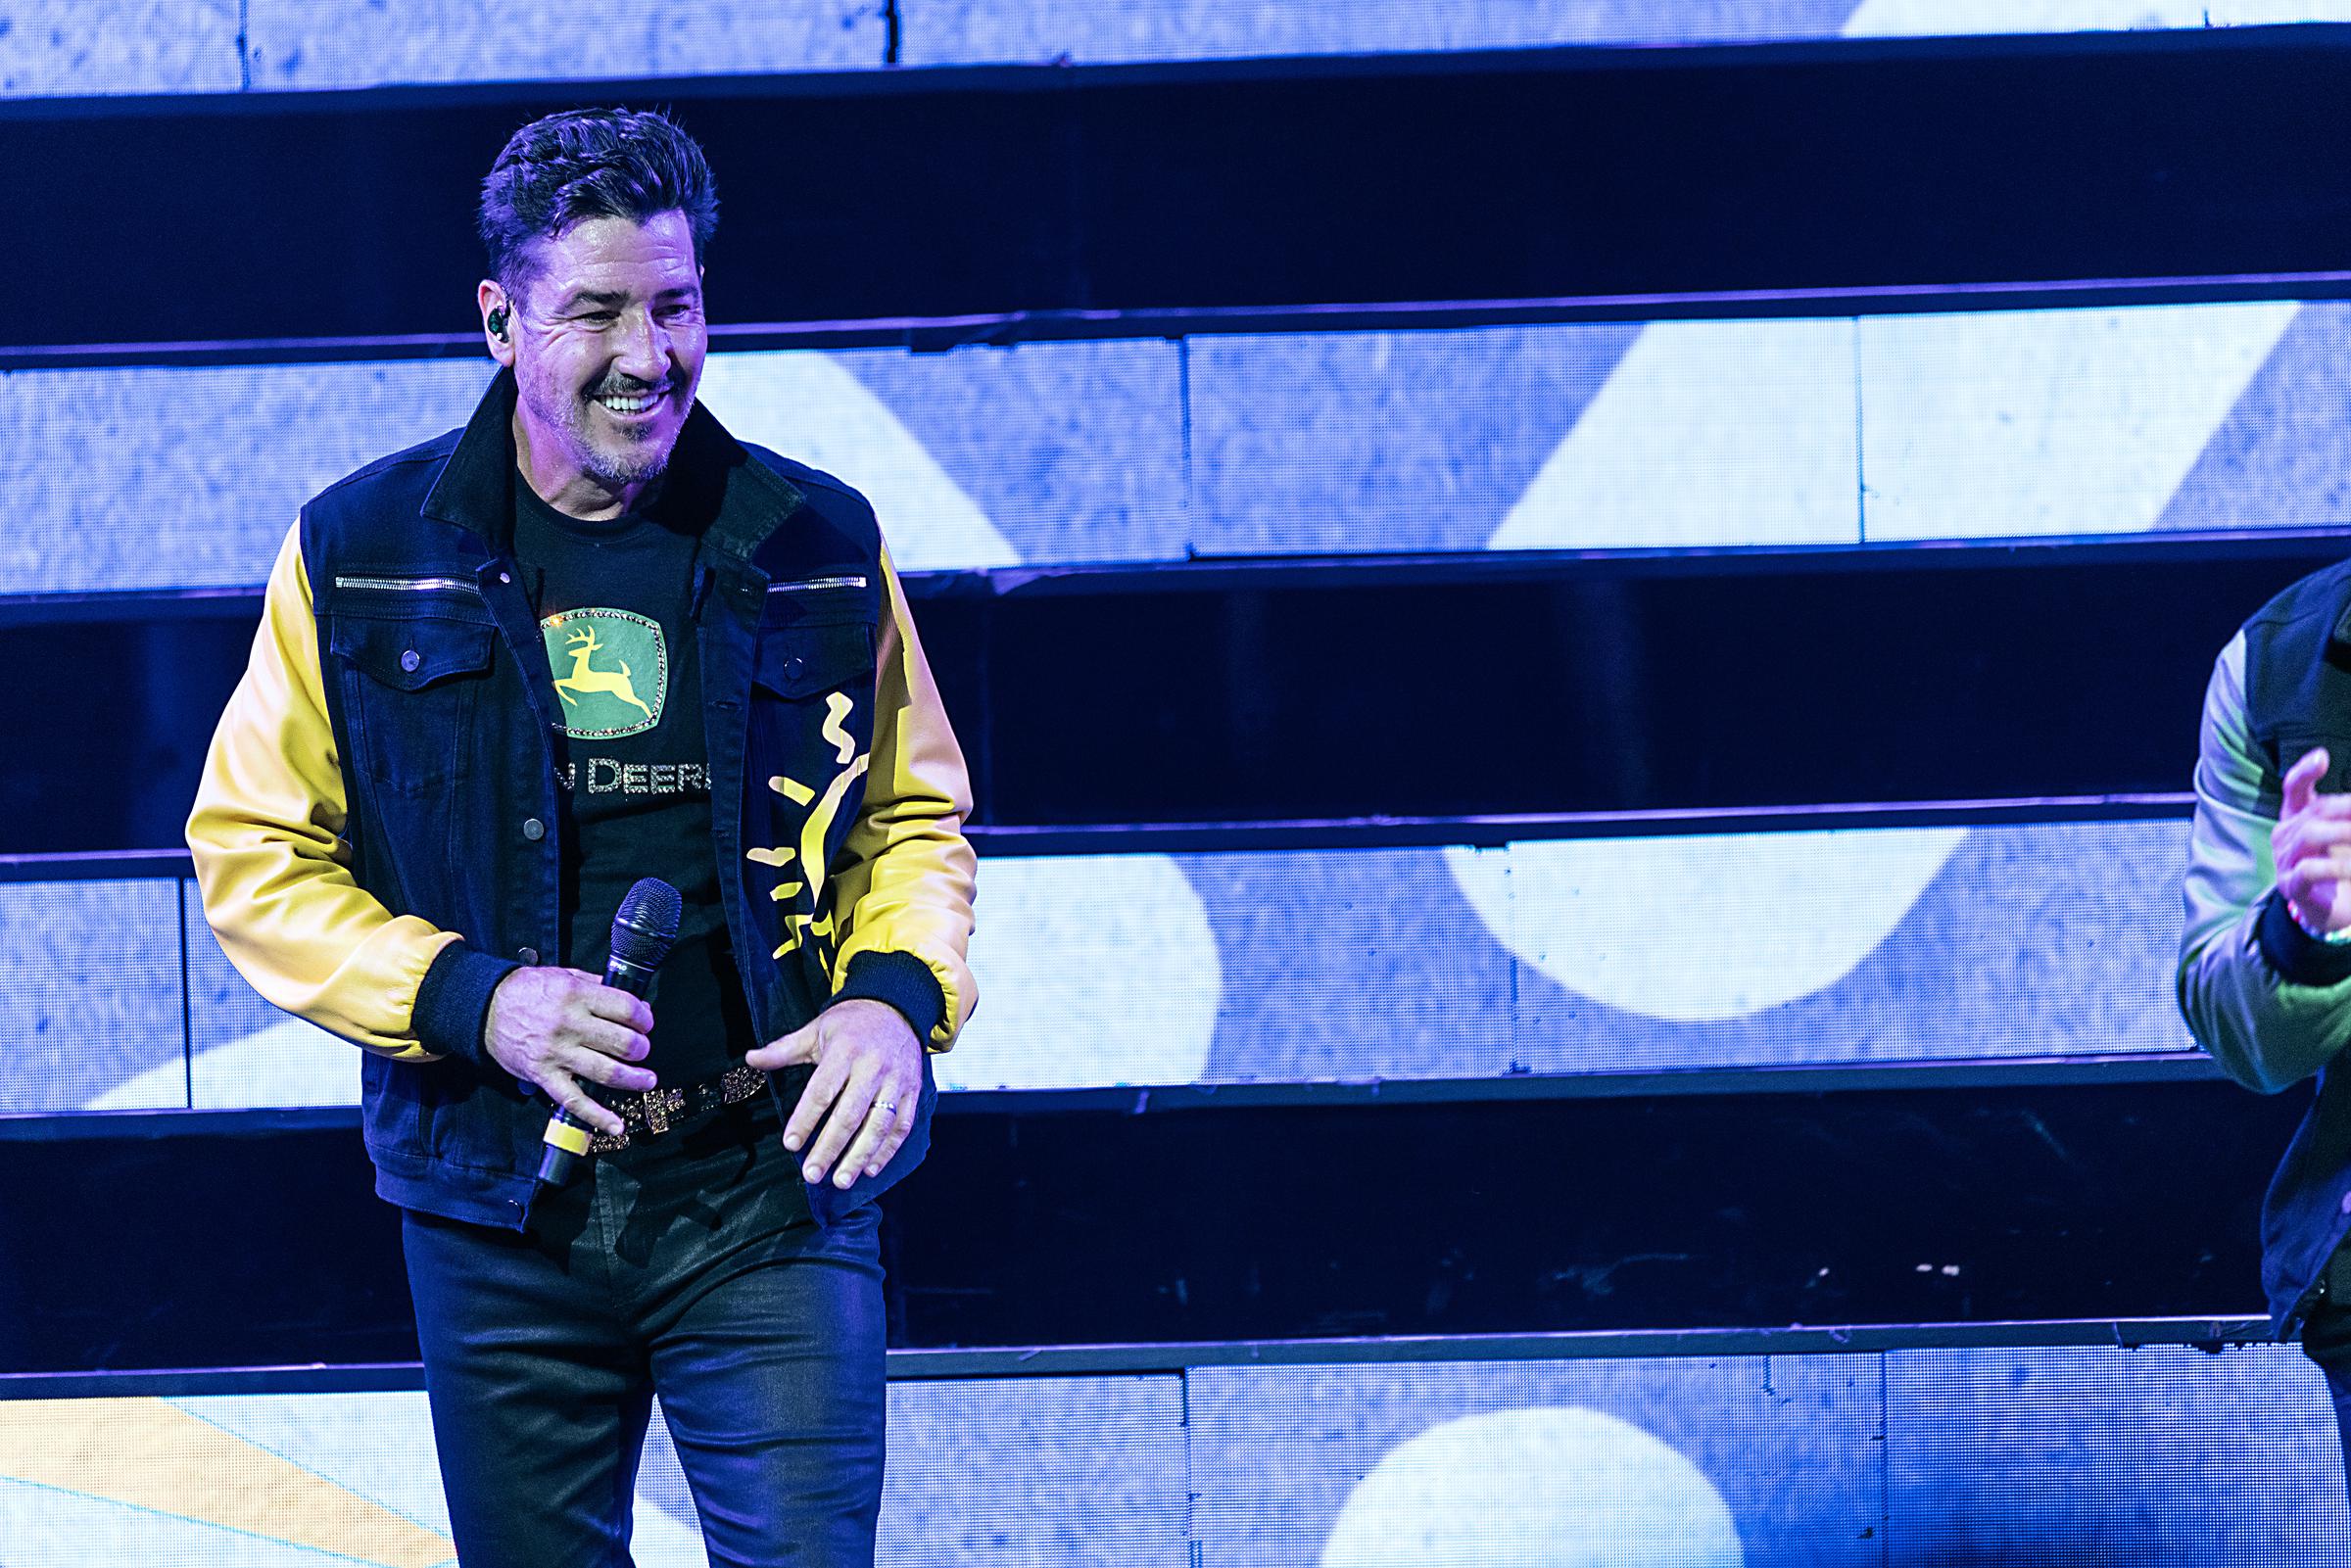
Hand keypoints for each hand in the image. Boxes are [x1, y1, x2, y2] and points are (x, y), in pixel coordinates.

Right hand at [483, 967, 655, 1136]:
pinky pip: (575, 1101)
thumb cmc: (527, 991)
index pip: (626, 1009)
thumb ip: (598, 987)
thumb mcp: (564, 976)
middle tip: (642, 1050)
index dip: (644, 1018)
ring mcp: (557, 1053)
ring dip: (634, 1080)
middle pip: (623, 1042)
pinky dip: (598, 1117)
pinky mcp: (544, 1076)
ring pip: (607, 1072)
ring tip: (646, 1081)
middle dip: (641, 1049)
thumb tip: (635, 1004)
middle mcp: (569, 1025)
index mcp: (577, 995)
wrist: (485, 1008)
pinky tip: (615, 1126)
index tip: (646, 1023)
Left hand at [746, 999, 919, 1187]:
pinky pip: (902, 1125)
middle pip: (850, 1114)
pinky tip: (870, 1168)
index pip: (822, 1092)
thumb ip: (784, 1049)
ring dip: (859, 1156)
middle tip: (812, 1174)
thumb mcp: (816, 1030)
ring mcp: (896, 1080)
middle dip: (830, 1148)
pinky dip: (887, 1150)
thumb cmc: (852, 1023)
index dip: (806, 1120)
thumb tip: (750, 1059)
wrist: (897, 1006)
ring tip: (842, 1180)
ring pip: (879, 1124)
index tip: (791, 1144)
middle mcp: (874, 1067)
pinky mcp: (912, 1091)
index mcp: (846, 1051)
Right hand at [2275, 747, 2350, 938]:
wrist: (2330, 911)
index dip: (2304, 772)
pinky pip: (2309, 870)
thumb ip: (2345, 816)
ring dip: (2345, 833)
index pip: (2294, 789)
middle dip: (2346, 808)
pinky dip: (2336, 866)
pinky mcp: (2291, 886)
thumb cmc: (2338, 867)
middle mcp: (2286, 836)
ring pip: (2310, 835)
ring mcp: (2284, 860)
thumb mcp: (2342, 836)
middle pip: (2314, 811)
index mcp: (2297, 819)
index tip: (2322, 758)